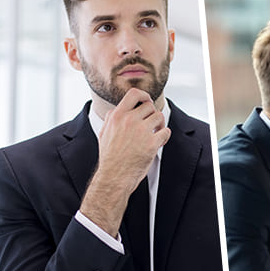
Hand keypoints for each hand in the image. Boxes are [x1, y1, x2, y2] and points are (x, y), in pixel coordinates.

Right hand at [81, 88, 171, 236]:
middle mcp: (129, 120)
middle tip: (152, 125)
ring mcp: (141, 131)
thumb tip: (114, 110)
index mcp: (117, 116)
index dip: (144, 95)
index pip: (134, 94)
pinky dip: (165, 136)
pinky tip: (160, 142)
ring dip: (160, 124)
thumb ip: (110, 119)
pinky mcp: (151, 143)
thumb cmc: (109, 157)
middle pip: (150, 106)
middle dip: (152, 115)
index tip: (148, 101)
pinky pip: (166, 131)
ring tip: (156, 133)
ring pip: (159, 117)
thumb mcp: (103, 134)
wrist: (114, 176)